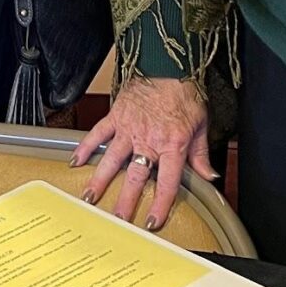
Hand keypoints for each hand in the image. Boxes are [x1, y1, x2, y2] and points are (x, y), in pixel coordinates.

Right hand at [70, 76, 213, 230]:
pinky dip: (86, 147)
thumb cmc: (185, 93)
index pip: (167, 182)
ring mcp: (130, 128)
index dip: (160, 204)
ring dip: (100, 180)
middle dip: (125, 201)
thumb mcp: (200, 125)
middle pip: (136, 177)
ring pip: (113, 160)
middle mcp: (149, 140)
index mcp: (172, 145)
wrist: (168, 64)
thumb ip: (201, 155)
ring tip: (89, 198)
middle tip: (116, 221)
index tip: (151, 222)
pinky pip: (99, 134)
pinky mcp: (116, 116)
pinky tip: (75, 161)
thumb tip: (210, 177)